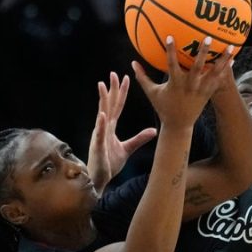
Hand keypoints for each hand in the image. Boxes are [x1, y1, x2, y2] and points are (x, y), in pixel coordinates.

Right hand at [87, 72, 157, 193]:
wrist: (99, 178)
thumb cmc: (109, 163)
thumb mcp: (128, 148)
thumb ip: (139, 138)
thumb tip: (154, 130)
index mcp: (110, 127)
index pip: (117, 106)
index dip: (121, 92)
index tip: (125, 78)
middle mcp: (104, 127)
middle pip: (108, 105)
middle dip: (111, 89)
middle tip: (113, 73)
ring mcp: (99, 135)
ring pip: (101, 114)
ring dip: (102, 100)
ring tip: (102, 85)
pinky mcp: (98, 146)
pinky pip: (99, 133)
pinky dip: (100, 123)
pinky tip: (102, 114)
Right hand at [132, 36, 235, 129]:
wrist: (178, 125)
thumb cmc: (164, 107)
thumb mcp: (152, 93)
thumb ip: (142, 77)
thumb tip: (132, 62)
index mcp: (175, 84)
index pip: (171, 65)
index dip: (170, 51)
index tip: (170, 36)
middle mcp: (189, 86)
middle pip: (197, 67)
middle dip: (202, 52)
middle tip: (207, 38)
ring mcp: (200, 90)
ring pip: (213, 73)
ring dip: (222, 60)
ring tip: (231, 46)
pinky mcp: (207, 94)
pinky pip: (218, 80)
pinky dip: (225, 71)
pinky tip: (233, 59)